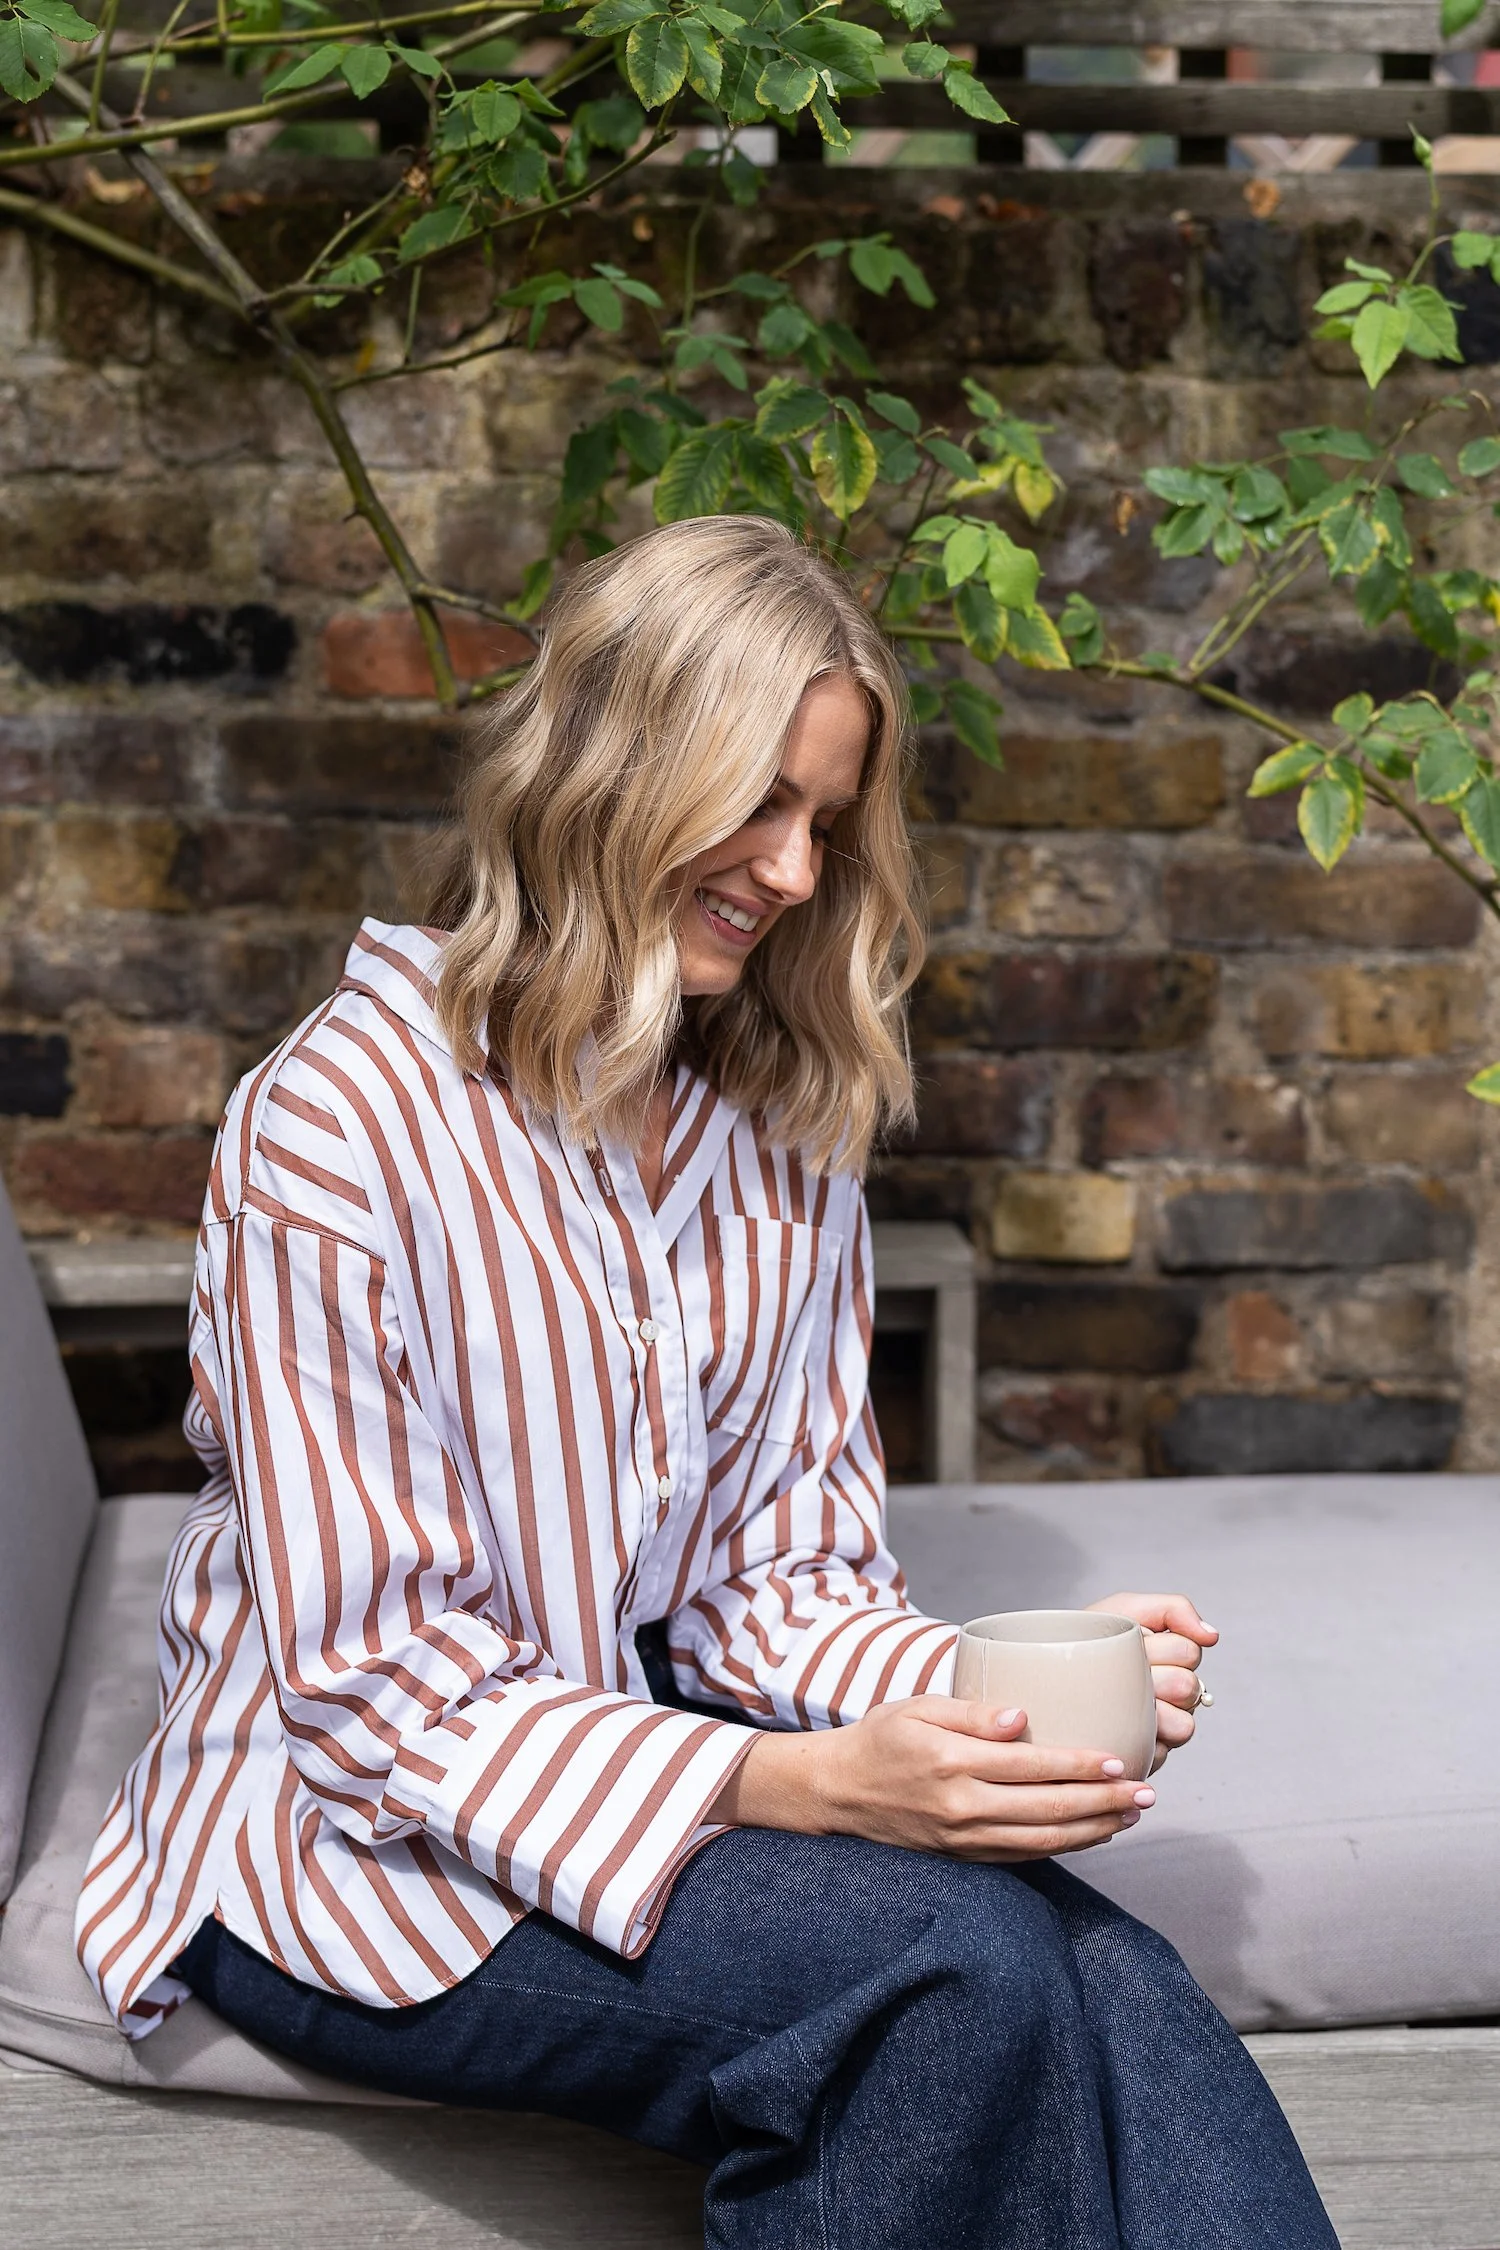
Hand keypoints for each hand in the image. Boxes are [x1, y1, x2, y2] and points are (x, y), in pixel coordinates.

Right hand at [709, 1697, 1155, 1862]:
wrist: (839, 1791)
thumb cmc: (882, 1737)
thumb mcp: (916, 1707)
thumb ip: (970, 1711)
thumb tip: (1021, 1717)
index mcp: (952, 1763)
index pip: (1031, 1766)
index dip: (1080, 1765)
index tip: (1120, 1760)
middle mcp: (962, 1807)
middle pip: (1047, 1809)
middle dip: (1103, 1802)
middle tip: (1147, 1792)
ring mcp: (964, 1839)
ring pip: (1043, 1839)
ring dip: (1094, 1830)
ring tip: (1132, 1815)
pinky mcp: (965, 1856)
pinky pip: (1024, 1855)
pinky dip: (1064, 1847)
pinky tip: (1093, 1834)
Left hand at [1087, 1591, 1217, 1773]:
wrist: (1042, 1676)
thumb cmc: (1084, 1641)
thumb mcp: (1123, 1610)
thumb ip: (1174, 1610)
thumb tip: (1213, 1637)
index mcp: (1171, 1660)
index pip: (1189, 1651)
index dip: (1160, 1646)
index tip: (1133, 1643)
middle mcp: (1173, 1695)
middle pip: (1186, 1686)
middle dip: (1153, 1674)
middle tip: (1125, 1672)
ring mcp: (1162, 1728)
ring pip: (1184, 1725)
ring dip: (1151, 1710)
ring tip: (1122, 1700)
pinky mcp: (1147, 1757)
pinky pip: (1160, 1753)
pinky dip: (1141, 1739)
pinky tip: (1120, 1726)